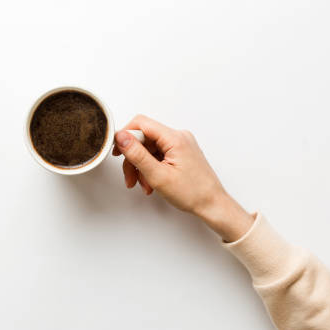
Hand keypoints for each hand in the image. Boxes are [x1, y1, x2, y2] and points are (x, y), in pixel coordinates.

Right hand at [112, 115, 253, 241]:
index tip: (117, 151)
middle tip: (130, 178)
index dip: (125, 135)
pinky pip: (158, 155)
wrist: (212, 205)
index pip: (141, 123)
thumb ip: (137, 154)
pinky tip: (151, 183)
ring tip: (143, 185)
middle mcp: (178, 137)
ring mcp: (180, 145)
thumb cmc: (192, 193)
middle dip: (133, 159)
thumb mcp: (157, 175)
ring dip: (142, 167)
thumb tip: (121, 136)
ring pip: (149, 149)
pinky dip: (151, 168)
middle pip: (144, 139)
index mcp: (174, 138)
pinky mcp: (180, 153)